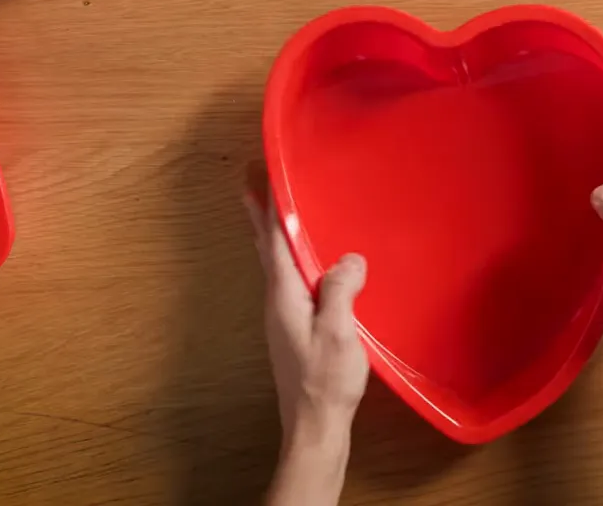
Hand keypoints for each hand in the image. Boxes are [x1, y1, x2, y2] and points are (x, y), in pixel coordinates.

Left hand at [244, 165, 368, 505]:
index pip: (274, 241)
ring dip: (275, 235)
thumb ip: (340, 291)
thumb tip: (349, 258)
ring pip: (277, 265)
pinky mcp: (294, 329)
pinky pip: (290, 281)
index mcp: (285, 296)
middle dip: (261, 214)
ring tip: (277, 212)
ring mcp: (283, 317)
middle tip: (253, 182)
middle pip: (267, 249)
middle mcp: (277, 302)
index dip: (268, 207)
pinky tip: (306, 263)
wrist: (314, 427)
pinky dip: (292, 259)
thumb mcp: (338, 332)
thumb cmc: (326, 382)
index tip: (260, 174)